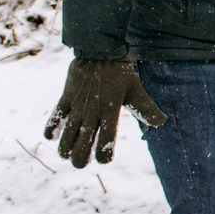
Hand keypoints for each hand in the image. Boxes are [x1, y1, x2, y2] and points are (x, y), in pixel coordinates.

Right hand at [46, 58, 168, 167]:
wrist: (100, 51)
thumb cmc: (120, 73)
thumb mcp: (136, 89)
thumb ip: (146, 108)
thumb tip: (163, 122)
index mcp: (111, 110)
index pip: (107, 138)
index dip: (104, 153)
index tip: (104, 160)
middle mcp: (93, 109)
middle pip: (83, 139)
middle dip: (80, 155)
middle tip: (80, 163)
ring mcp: (78, 103)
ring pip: (68, 130)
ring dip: (65, 145)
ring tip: (65, 155)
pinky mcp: (67, 96)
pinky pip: (57, 114)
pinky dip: (52, 125)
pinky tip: (51, 137)